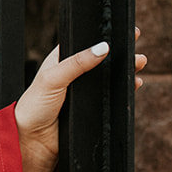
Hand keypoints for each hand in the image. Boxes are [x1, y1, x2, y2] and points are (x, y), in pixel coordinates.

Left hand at [14, 31, 145, 171]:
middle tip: (136, 46)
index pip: (84, 43)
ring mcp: (82, 93)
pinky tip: (133, 84)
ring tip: (139, 64)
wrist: (32, 142)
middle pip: (100, 59)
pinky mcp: (89, 109)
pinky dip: (123, 89)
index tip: (121, 29)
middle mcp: (72, 75)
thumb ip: (76, 63)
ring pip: (108, 77)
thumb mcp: (52, 79)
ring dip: (124, 70)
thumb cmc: (33, 108)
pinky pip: (110, 96)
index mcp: (60, 61)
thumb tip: (102, 48)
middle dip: (119, 53)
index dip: (101, 37)